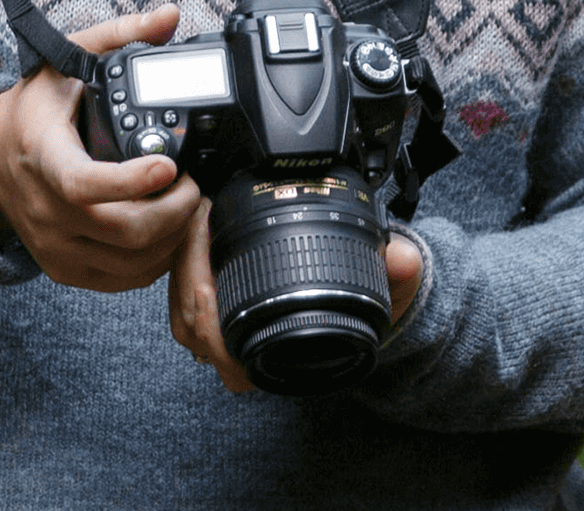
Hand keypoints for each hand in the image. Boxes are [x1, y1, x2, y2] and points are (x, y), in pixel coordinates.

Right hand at [0, 5, 201, 291]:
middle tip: (193, 185)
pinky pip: (120, 280)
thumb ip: (119, 33)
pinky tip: (167, 232)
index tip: (168, 165)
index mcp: (45, 156)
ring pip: (127, 263)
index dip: (131, 182)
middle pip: (121, 231)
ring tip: (186, 205)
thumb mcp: (66, 61)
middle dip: (172, 211)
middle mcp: (47, 209)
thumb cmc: (34, 109)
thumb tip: (169, 16)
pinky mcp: (66, 267)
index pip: (85, 185)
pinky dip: (154, 262)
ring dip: (170, 238)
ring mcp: (55, 245)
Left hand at [169, 207, 424, 392]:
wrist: (370, 304)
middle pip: (192, 331)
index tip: (204, 281)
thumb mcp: (393, 284)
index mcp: (286, 358)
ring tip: (196, 225)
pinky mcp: (222, 313)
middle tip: (197, 229)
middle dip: (185, 278)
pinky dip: (183, 269)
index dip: (206, 321)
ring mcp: (233, 339)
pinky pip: (185, 303)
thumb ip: (401, 270)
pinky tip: (197, 235)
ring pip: (182, 318)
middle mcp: (254, 357)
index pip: (229, 358)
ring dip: (180, 269)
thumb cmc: (372, 302)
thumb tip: (402, 258)